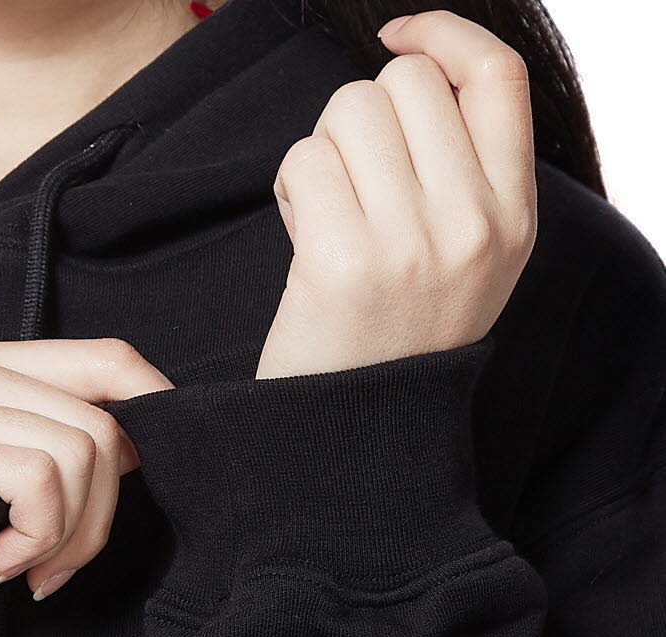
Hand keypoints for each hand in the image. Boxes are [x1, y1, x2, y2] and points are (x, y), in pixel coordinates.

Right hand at [0, 338, 172, 599]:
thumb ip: (51, 436)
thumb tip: (136, 452)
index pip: (101, 358)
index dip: (151, 394)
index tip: (169, 442)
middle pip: (105, 428)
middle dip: (103, 513)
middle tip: (60, 565)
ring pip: (87, 455)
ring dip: (69, 536)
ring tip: (24, 567)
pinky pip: (46, 485)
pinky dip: (36, 540)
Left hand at [257, 11, 536, 378]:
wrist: (358, 428)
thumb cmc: (396, 333)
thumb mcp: (466, 255)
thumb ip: (460, 167)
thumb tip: (411, 63)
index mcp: (513, 217)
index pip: (496, 77)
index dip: (443, 35)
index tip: (398, 36)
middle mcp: (475, 224)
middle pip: (403, 83)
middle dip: (361, 120)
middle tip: (354, 189)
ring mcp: (414, 242)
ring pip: (348, 110)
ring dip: (323, 154)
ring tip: (330, 219)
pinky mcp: (346, 261)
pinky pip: (305, 160)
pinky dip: (291, 187)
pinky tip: (303, 236)